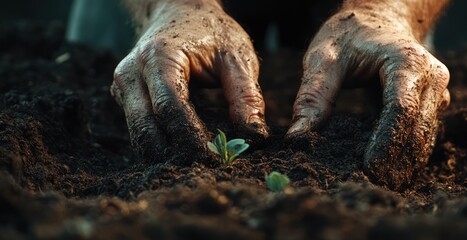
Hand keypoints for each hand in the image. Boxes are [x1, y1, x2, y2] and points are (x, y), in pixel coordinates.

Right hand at [111, 1, 266, 160]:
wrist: (180, 12)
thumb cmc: (211, 32)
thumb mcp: (236, 55)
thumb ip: (245, 93)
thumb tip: (254, 135)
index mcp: (158, 57)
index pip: (169, 107)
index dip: (189, 137)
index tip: (214, 158)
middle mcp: (132, 72)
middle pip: (145, 125)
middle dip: (172, 152)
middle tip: (204, 171)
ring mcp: (123, 85)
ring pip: (137, 131)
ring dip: (163, 153)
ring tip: (196, 166)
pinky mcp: (125, 96)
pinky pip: (138, 126)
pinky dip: (159, 143)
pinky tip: (182, 153)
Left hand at [288, 8, 449, 189]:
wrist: (378, 19)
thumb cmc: (350, 35)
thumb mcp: (324, 58)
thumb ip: (313, 95)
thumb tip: (297, 137)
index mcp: (408, 62)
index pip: (401, 111)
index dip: (386, 143)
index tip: (369, 169)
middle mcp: (432, 78)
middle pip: (418, 129)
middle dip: (398, 161)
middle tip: (373, 186)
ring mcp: (437, 92)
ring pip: (426, 136)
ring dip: (406, 163)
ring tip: (382, 185)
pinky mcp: (433, 104)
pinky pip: (424, 134)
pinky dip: (408, 153)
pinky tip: (390, 170)